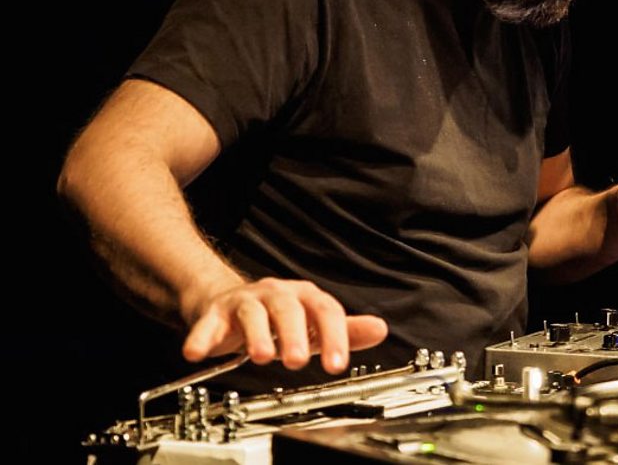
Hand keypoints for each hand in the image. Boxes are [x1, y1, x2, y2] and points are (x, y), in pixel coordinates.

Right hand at [181, 277, 387, 373]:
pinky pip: (208, 324)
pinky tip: (196, 352)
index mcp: (305, 297)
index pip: (325, 311)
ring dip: (257, 334)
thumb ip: (345, 329)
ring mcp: (245, 301)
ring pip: (252, 312)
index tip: (337, 364)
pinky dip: (201, 337)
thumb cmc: (277, 317)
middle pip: (288, 308)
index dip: (334, 337)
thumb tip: (380, 329)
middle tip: (296, 361)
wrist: (227, 301)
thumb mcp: (313, 323)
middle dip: (293, 334)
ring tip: (263, 356)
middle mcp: (277, 294)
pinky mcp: (216, 313)